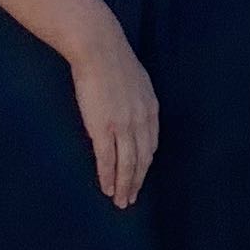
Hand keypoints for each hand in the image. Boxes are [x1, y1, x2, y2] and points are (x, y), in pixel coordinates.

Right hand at [71, 36, 161, 207]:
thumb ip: (136, 98)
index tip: (140, 176)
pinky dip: (108, 177)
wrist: (98, 47)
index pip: (151, 144)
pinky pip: (107, 159)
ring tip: (120, 201)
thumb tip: (130, 108)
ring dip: (124, 186)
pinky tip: (107, 188)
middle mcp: (141, 121)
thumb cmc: (112, 58)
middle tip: (131, 199)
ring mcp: (123, 126)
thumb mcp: (135, 80)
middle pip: (142, 159)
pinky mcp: (103, 128)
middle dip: (137, 182)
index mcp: (150, 109)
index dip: (145, 164)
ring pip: (127, 164)